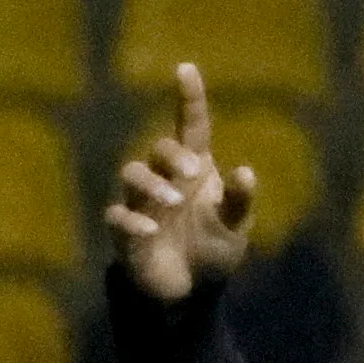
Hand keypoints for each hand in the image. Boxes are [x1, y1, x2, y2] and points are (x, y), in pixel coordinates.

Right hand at [105, 64, 254, 302]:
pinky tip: (150, 232)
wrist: (190, 293)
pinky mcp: (126, 232)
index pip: (190, 126)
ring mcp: (143, 203)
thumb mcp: (234, 228)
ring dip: (151, 183)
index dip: (189, 98)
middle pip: (159, 148)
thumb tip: (245, 172)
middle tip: (192, 173)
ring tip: (173, 202)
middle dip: (172, 155)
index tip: (186, 68)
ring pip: (132, 173)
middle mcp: (165, 178)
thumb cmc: (212, 250)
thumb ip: (239, 201)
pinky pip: (118, 216)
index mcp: (194, 169)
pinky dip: (132, 221)